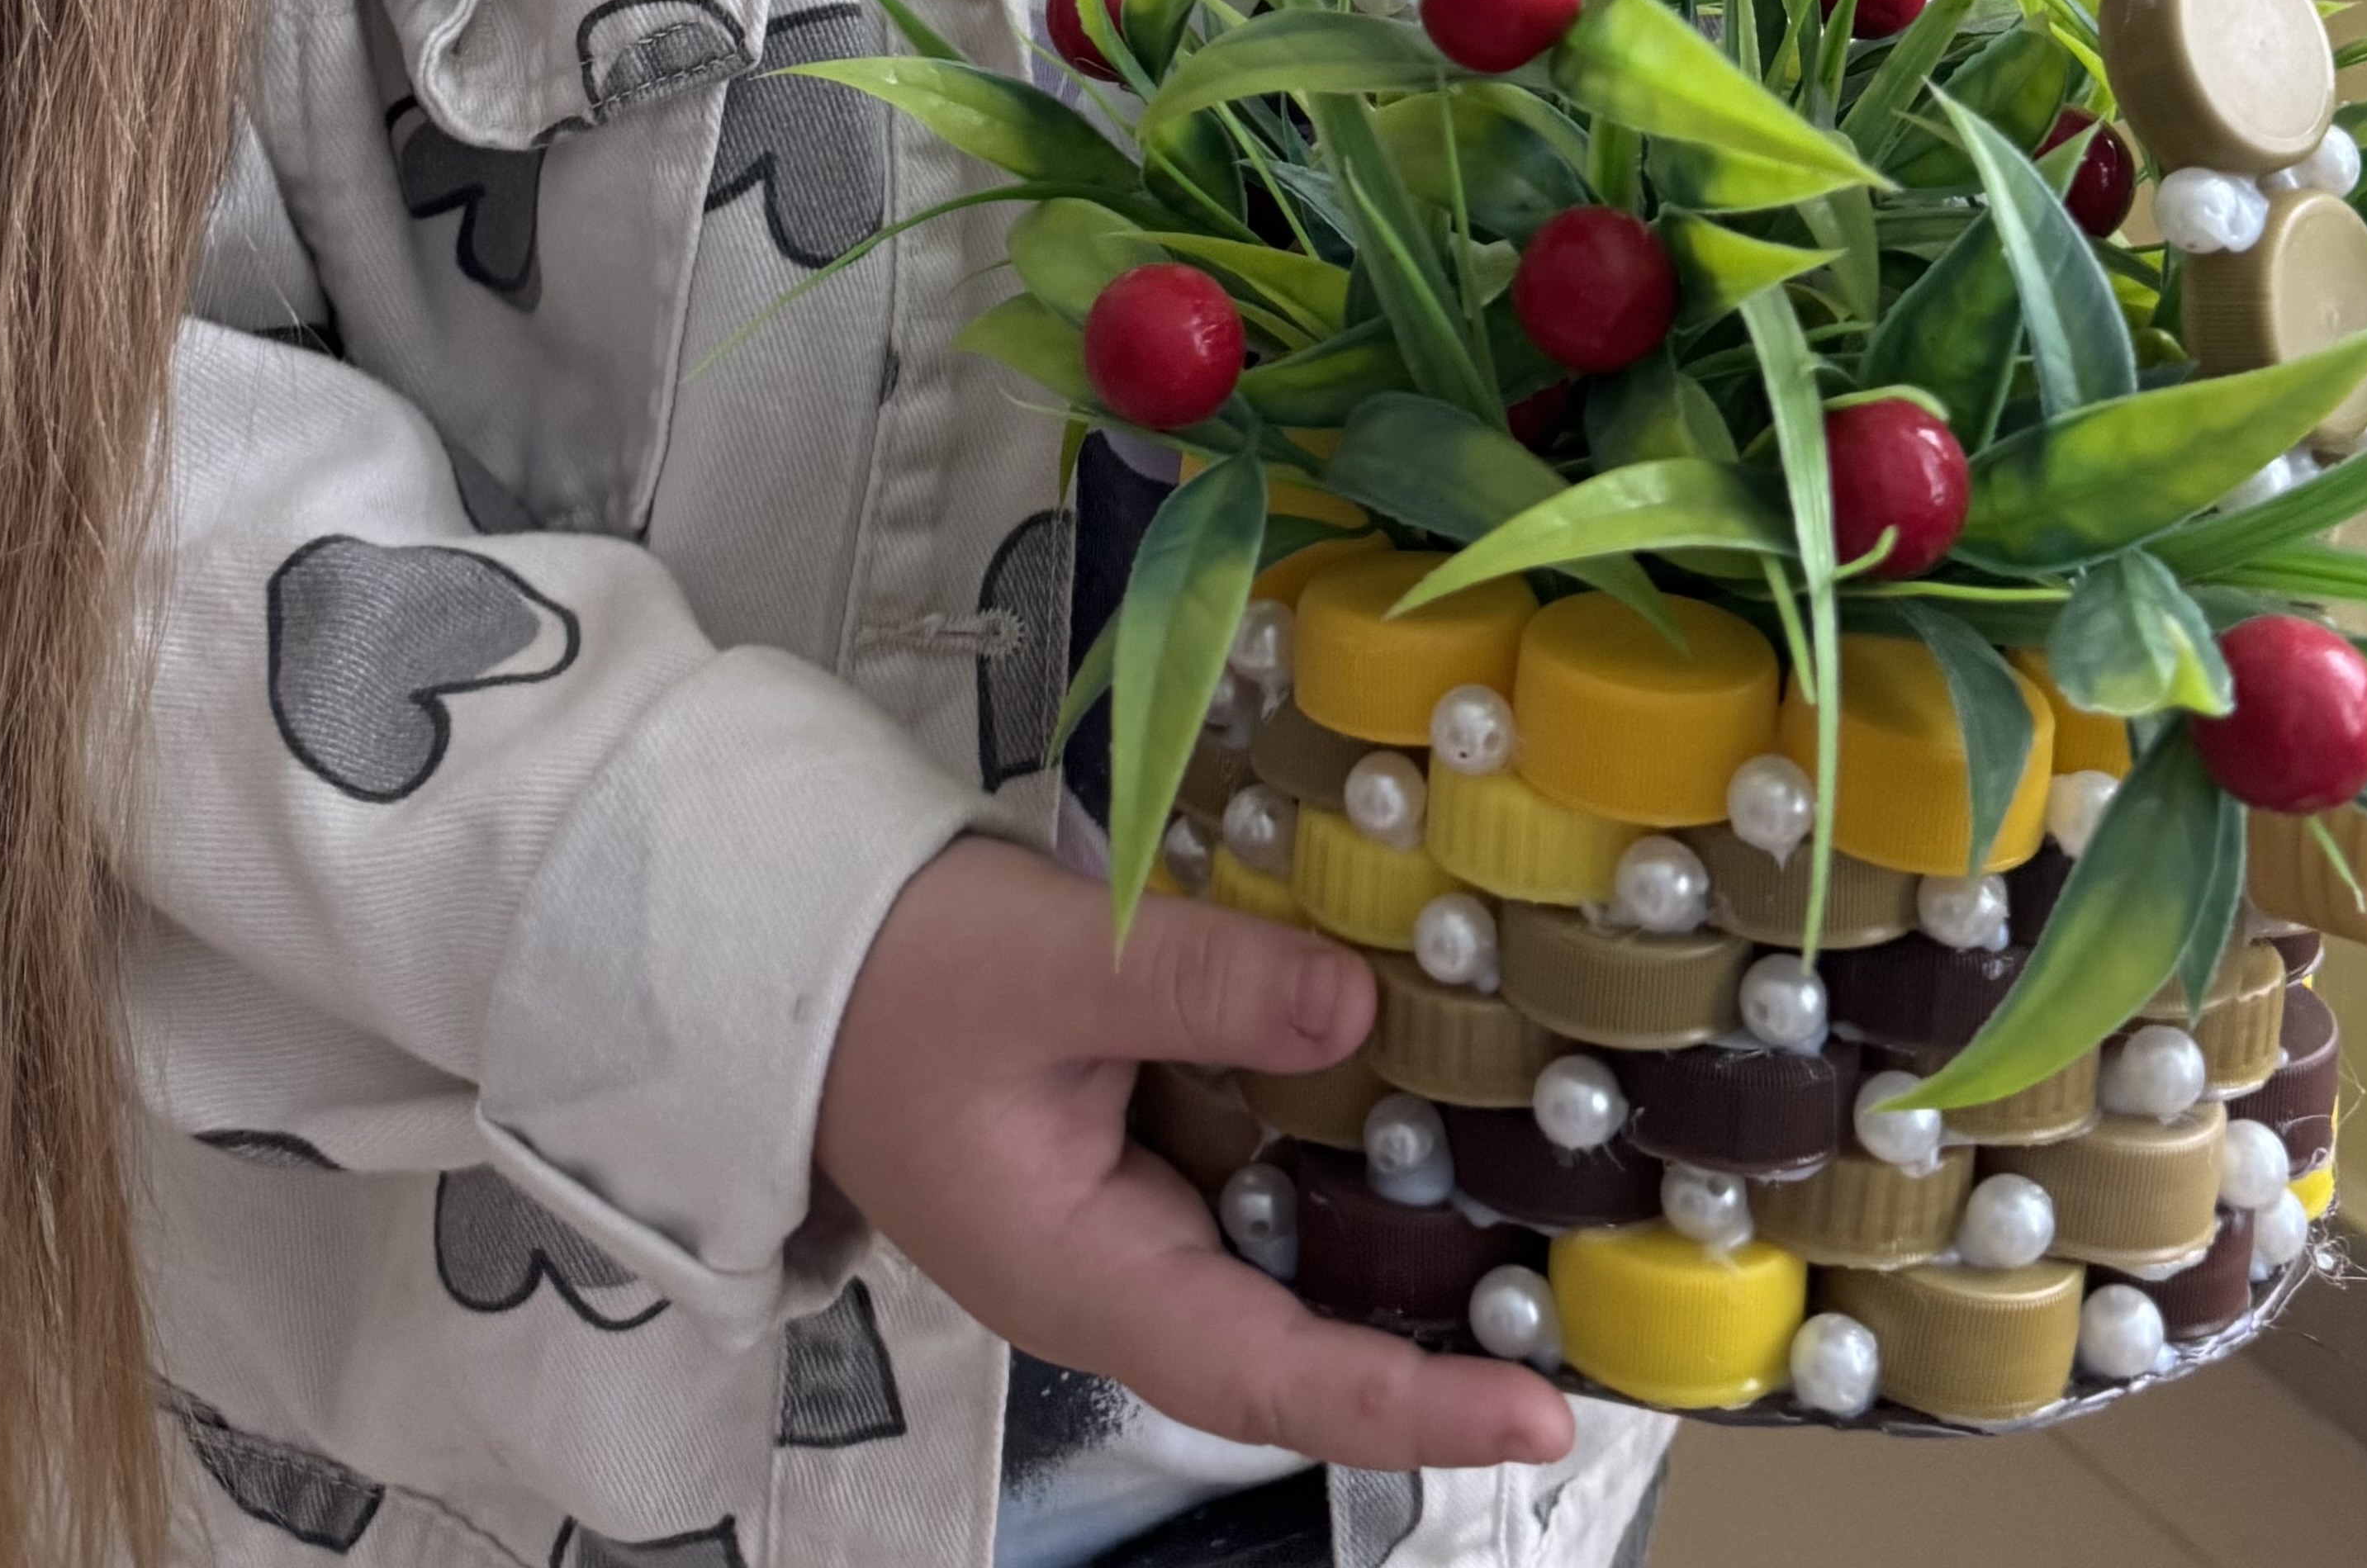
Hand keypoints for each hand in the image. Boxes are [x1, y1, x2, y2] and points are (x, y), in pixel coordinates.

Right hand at [816, 839, 1576, 1471]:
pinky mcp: (1136, 1161)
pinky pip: (1254, 1187)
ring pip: (1284, 1268)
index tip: (1533, 1415)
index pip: (1270, 1379)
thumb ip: (1203, 985)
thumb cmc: (902, 975)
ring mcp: (1127, 1225)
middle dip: (1431, 1356)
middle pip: (1294, 1351)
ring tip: (1534, 1243)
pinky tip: (1415, 1112)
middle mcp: (1119, 1281)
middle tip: (1574, 1338)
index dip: (1406, 1408)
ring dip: (1396, 1257)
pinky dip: (1336, 1162)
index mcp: (1086, 1279)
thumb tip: (1357, 1005)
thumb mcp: (1053, 965)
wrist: (792, 950)